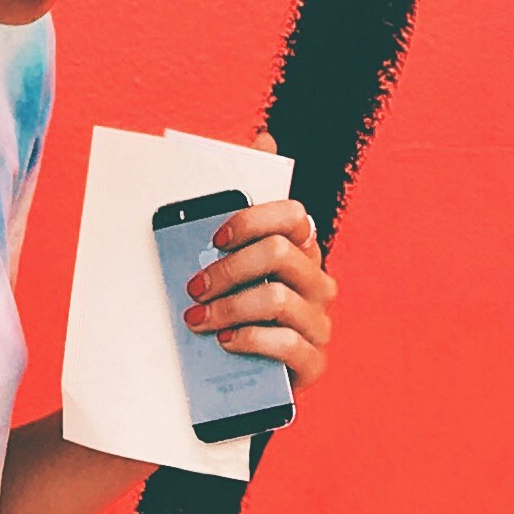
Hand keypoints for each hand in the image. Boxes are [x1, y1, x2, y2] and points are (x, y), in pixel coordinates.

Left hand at [181, 133, 335, 391]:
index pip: (294, 215)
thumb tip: (264, 138)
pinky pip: (289, 345)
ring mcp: (320, 322)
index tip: (213, 237)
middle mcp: (319, 281)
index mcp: (303, 249)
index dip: (252, 220)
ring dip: (230, 307)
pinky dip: (251, 341)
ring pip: (279, 299)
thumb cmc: (239, 305)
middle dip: (229, 269)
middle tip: (194, 286)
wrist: (245, 374)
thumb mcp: (235, 257)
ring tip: (198, 319)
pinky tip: (225, 341)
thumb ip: (244, 204)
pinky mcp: (315, 363)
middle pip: (280, 255)